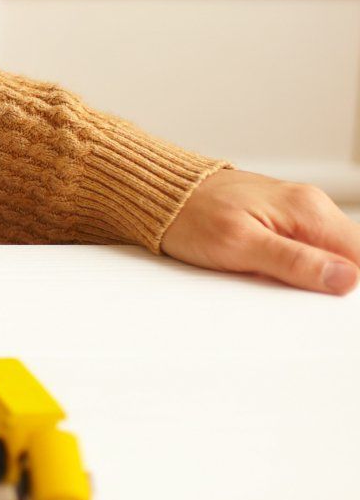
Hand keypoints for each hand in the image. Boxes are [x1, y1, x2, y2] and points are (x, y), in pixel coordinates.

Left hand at [160, 169, 359, 294]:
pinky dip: (303, 268)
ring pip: (333, 255)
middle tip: (308, 304)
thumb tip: (345, 279)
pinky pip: (310, 249)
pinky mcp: (282, 221)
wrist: (158, 192)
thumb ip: (294, 261)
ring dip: (320, 278)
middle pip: (352, 257)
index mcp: (309, 210)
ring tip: (289, 291)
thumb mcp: (238, 244)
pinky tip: (284, 280)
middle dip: (339, 285)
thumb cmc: (190, 216)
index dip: (352, 288)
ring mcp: (298, 213)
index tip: (333, 307)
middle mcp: (310, 207)